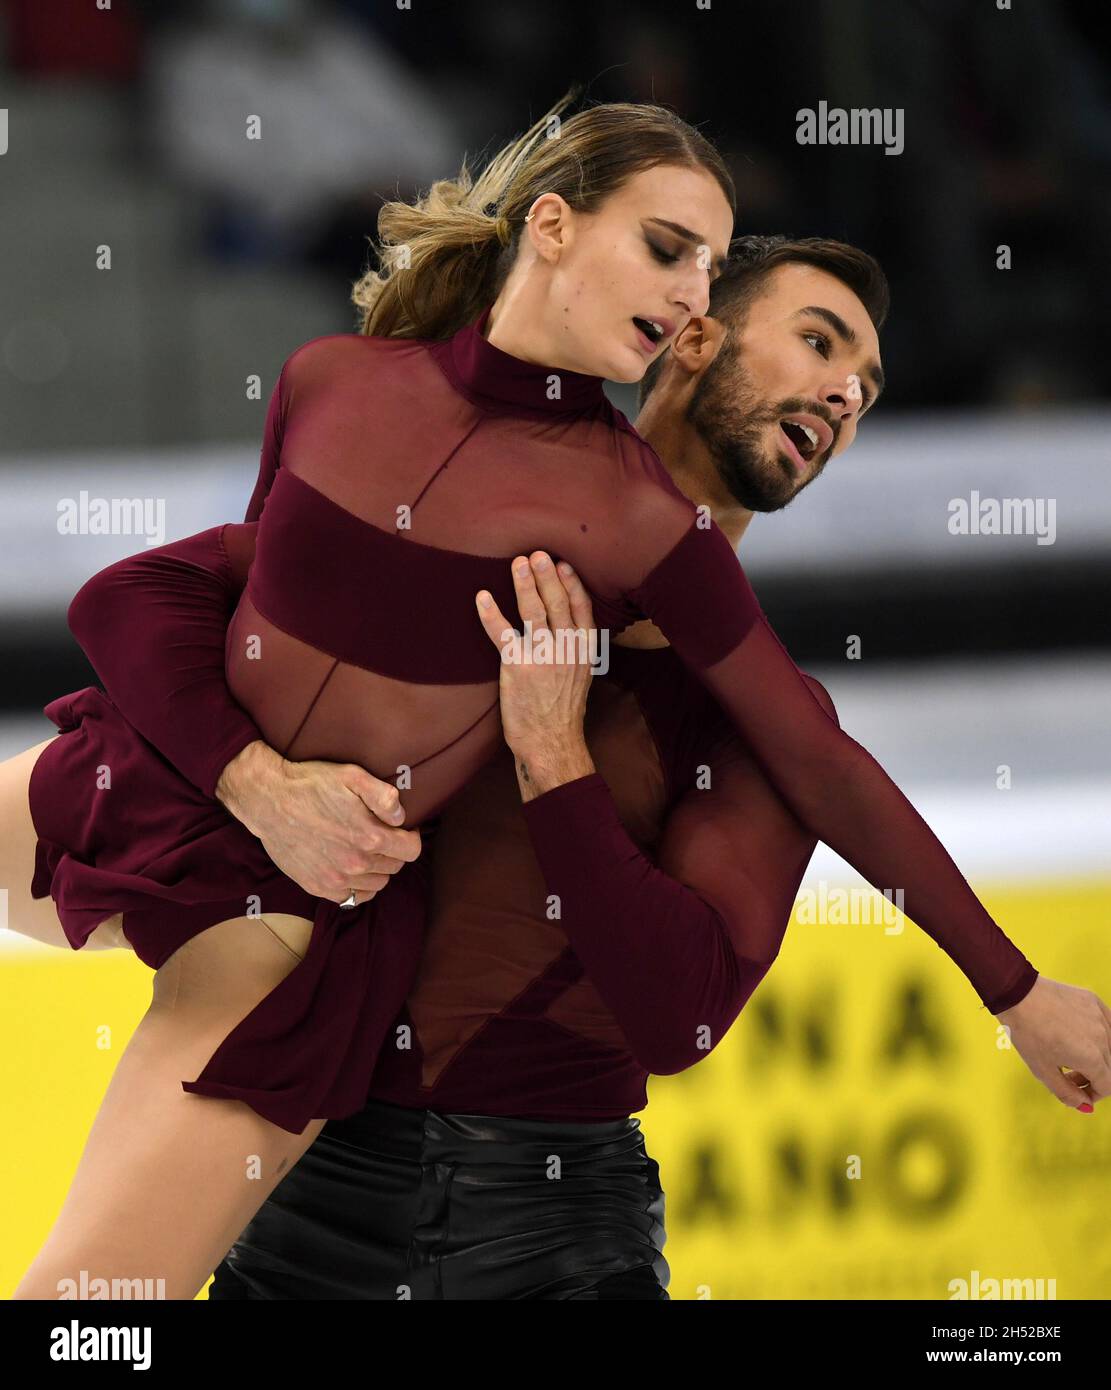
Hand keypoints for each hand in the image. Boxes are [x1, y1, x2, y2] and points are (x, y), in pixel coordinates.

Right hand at [215, 741, 421, 906]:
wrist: (269, 800)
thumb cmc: (311, 784)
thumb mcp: (353, 776)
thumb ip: (384, 796)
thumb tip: (401, 817)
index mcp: (369, 837)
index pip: (411, 851)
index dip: (410, 837)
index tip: (403, 829)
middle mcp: (355, 863)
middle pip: (394, 867)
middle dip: (393, 851)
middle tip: (381, 836)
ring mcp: (336, 879)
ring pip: (377, 884)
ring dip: (377, 870)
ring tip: (365, 851)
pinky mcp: (317, 887)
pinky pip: (352, 898)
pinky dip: (358, 887)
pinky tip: (352, 870)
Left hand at [474, 551, 596, 800]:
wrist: (551, 743)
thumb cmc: (562, 713)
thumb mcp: (581, 677)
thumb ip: (575, 649)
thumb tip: (567, 626)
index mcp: (584, 651)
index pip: (581, 609)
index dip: (572, 584)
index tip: (563, 565)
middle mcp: (567, 649)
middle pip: (558, 603)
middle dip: (547, 575)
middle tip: (538, 554)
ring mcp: (543, 657)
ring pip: (534, 612)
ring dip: (525, 584)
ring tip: (518, 563)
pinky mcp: (518, 667)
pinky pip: (502, 634)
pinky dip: (491, 614)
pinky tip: (482, 597)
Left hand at [996, 976, 1110, 1111]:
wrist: (1018, 994)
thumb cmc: (1027, 1033)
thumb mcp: (1043, 1070)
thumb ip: (1067, 1093)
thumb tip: (1086, 1106)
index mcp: (1092, 1058)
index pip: (1107, 1087)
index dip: (1091, 1094)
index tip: (1075, 1090)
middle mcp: (1103, 1037)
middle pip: (1108, 1068)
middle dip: (1091, 1077)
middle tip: (1067, 1073)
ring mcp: (1101, 1017)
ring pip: (1108, 1047)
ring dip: (1095, 1056)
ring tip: (1069, 1053)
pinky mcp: (1094, 1002)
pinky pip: (1105, 1025)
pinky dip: (1096, 1035)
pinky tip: (1076, 1034)